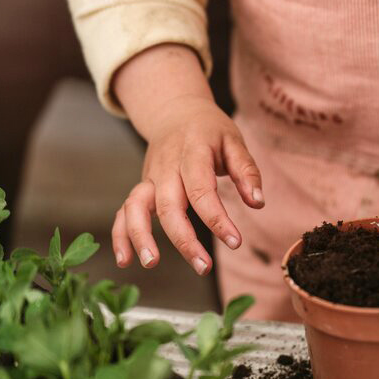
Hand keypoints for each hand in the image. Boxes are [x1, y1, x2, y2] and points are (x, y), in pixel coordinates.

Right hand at [110, 45, 263, 274]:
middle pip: (168, 205)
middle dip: (184, 239)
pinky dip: (120, 235)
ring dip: (140, 237)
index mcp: (193, 153)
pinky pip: (124, 211)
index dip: (216, 218)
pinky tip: (126, 261)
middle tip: (203, 267)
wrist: (175, 111)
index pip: (201, 190)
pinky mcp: (142, 187)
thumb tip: (257, 202)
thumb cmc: (210, 130)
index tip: (235, 241)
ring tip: (151, 264)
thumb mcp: (234, 141)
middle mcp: (166, 167)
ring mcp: (149, 177)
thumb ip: (247, 171)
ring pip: (137, 207)